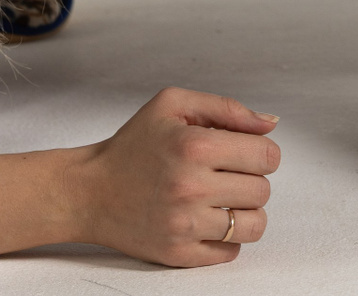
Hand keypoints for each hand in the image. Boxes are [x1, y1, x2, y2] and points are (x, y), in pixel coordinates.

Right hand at [68, 87, 280, 265]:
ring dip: (245, 213)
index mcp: (195, 146)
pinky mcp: (176, 253)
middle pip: (262, 191)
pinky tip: (207, 222)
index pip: (267, 156)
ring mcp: (183, 224)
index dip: (261, 153)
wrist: (86, 192)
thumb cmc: (132, 145)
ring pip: (253, 225)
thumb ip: (227, 109)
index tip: (242, 155)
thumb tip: (270, 124)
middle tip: (226, 177)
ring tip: (223, 202)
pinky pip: (230, 252)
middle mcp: (191, 186)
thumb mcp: (173, 105)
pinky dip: (226, 239)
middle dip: (250, 181)